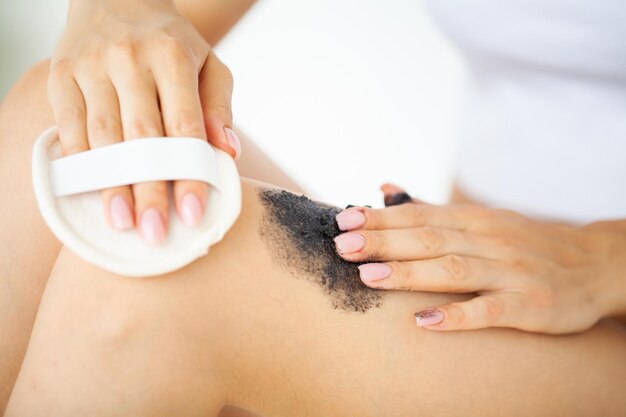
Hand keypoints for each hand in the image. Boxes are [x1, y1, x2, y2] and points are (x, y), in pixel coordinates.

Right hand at [49, 0, 238, 244]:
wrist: (117, 1)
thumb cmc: (171, 44)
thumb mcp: (208, 65)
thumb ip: (219, 107)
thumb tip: (228, 152)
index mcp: (172, 57)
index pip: (184, 126)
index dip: (188, 172)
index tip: (192, 213)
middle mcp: (130, 59)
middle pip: (141, 137)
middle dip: (148, 189)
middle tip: (155, 232)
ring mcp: (91, 66)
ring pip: (102, 136)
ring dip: (111, 184)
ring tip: (122, 223)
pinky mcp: (62, 74)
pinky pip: (69, 126)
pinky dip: (80, 162)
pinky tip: (91, 192)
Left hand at [333, 185, 625, 333]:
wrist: (593, 263)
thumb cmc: (524, 243)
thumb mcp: (481, 218)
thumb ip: (430, 208)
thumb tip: (383, 188)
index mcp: (473, 220)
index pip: (419, 216)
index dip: (380, 219)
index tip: (343, 221)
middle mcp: (488, 240)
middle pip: (429, 239)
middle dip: (383, 241)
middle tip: (342, 245)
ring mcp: (508, 272)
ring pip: (453, 269)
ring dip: (410, 272)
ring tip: (369, 276)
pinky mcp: (526, 305)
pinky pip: (489, 310)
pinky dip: (456, 315)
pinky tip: (424, 321)